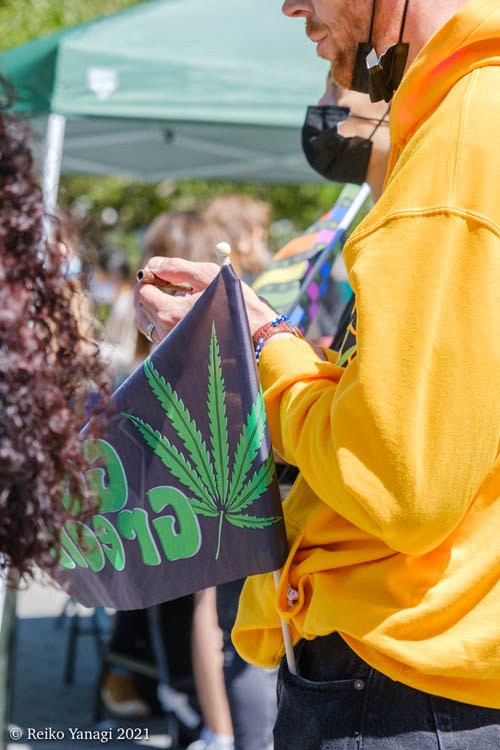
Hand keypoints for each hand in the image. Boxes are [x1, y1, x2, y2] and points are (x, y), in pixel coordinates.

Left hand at [135, 256, 275, 343]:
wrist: (256, 334)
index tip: (159, 272)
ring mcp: (172, 345)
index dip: (148, 278)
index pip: (143, 292)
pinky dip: (162, 321)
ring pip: (148, 324)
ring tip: (169, 295)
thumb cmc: (234, 302)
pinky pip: (160, 335)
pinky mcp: (180, 353)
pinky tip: (179, 312)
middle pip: (142, 308)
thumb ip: (176, 267)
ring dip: (153, 307)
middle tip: (161, 281)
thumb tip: (154, 264)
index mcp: (170, 312)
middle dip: (147, 292)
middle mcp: (167, 332)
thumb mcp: (208, 276)